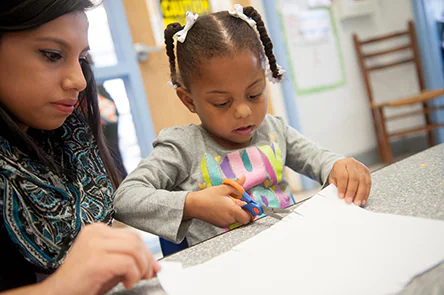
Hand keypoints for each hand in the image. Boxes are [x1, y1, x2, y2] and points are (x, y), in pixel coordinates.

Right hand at [40, 223, 160, 294]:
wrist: (57, 293)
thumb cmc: (81, 281)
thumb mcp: (109, 265)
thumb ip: (129, 261)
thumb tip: (153, 265)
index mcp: (97, 230)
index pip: (132, 235)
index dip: (146, 252)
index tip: (152, 266)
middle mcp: (95, 233)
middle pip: (135, 240)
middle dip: (147, 260)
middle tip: (147, 274)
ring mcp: (95, 245)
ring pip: (134, 250)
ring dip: (141, 268)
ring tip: (134, 280)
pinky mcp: (96, 260)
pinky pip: (127, 263)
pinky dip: (133, 275)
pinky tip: (126, 283)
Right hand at [184, 176, 250, 226]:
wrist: (193, 205)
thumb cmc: (207, 197)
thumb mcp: (223, 188)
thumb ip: (236, 185)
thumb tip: (244, 178)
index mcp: (232, 210)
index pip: (248, 217)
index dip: (251, 212)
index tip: (251, 205)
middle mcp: (229, 219)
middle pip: (243, 218)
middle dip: (243, 210)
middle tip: (238, 202)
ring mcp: (224, 223)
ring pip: (236, 219)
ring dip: (236, 212)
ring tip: (228, 203)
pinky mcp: (220, 225)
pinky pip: (230, 220)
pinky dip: (230, 215)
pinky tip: (223, 208)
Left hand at [328, 158, 370, 205]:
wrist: (344, 166)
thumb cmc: (338, 174)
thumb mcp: (333, 178)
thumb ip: (335, 186)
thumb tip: (340, 197)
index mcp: (340, 164)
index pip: (342, 176)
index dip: (342, 187)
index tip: (341, 196)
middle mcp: (351, 164)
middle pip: (354, 178)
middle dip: (351, 192)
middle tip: (349, 201)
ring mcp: (360, 167)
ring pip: (363, 181)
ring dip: (360, 194)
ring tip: (357, 202)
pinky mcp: (367, 172)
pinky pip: (368, 183)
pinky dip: (366, 193)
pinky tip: (363, 199)